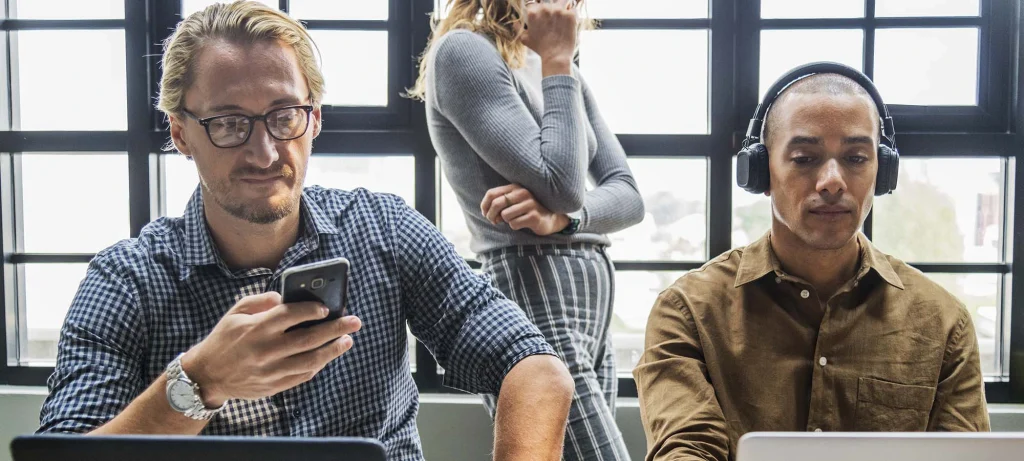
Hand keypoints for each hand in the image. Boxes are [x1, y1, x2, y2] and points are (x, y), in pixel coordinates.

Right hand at [180, 292, 361, 406]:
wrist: (207, 375)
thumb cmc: (224, 339)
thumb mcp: (235, 313)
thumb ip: (260, 301)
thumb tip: (285, 297)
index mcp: (256, 328)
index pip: (290, 315)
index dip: (311, 310)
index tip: (326, 308)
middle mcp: (266, 350)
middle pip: (308, 339)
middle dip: (335, 329)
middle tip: (354, 322)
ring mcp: (271, 371)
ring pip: (310, 360)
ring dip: (333, 350)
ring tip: (347, 340)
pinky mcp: (274, 386)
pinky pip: (302, 376)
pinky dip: (317, 365)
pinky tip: (327, 356)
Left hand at [481, 184, 570, 235]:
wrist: (550, 218)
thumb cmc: (527, 210)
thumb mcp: (514, 202)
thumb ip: (500, 202)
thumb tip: (485, 212)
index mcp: (515, 187)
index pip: (491, 193)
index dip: (484, 205)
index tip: (484, 214)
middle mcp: (522, 193)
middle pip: (497, 204)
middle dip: (491, 215)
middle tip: (494, 221)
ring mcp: (530, 204)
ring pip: (505, 215)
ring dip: (506, 221)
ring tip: (513, 220)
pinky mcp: (534, 216)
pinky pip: (514, 224)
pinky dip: (515, 226)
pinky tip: (522, 224)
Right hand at [521, 0, 577, 75]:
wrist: (556, 57)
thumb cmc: (540, 49)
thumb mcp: (525, 39)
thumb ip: (518, 28)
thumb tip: (515, 22)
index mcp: (533, 12)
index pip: (534, 3)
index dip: (538, 8)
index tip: (542, 15)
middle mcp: (545, 8)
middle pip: (548, 1)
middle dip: (551, 9)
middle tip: (553, 20)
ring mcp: (559, 10)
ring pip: (563, 1)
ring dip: (562, 6)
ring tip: (562, 15)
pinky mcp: (570, 15)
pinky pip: (573, 9)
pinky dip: (572, 14)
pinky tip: (569, 22)